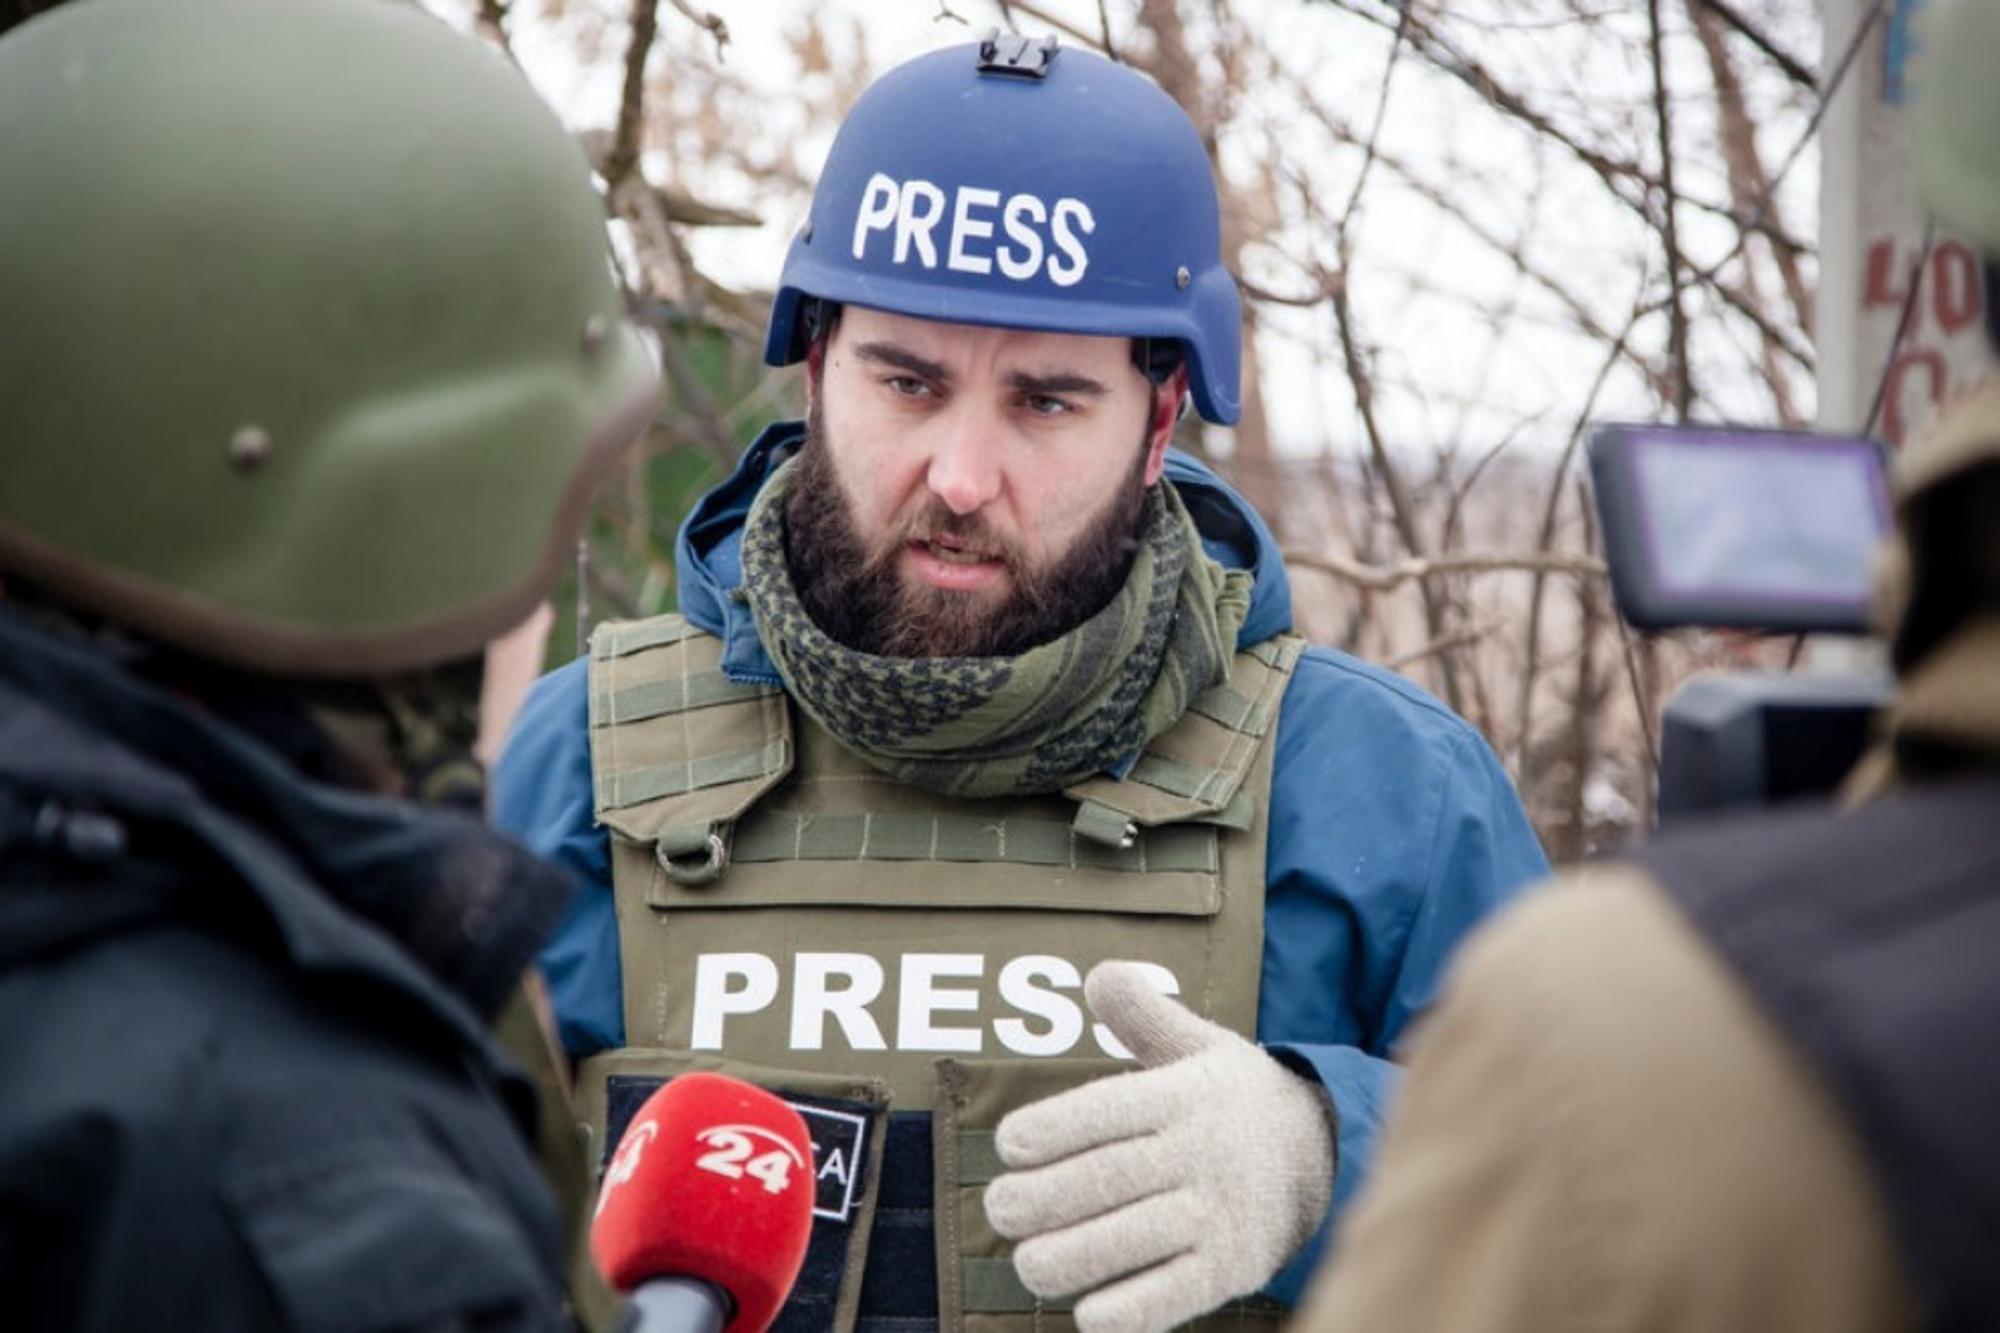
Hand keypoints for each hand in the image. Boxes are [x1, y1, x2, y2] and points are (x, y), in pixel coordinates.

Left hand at [982, 961, 1336, 1332]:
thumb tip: (1100, 975)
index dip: (1054, 1127)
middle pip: (1109, 1178)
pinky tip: (1088, 1316)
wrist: (1323, 1153)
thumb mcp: (1197, 1045)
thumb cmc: (1230, 1098)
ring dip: (1071, 1257)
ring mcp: (1220, 1214)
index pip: (1110, 1109)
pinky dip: (1131, 1311)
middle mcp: (1202, 1152)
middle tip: (999, 1208)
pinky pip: (1176, 1295)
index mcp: (1185, 1094)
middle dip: (1044, 1198)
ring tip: (1028, 1263)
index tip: (1008, 1143)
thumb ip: (1144, 1015)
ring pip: (1134, 1239)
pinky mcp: (1233, 1267)